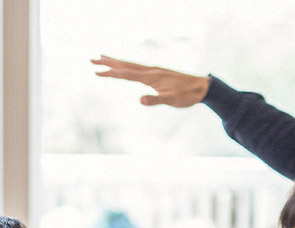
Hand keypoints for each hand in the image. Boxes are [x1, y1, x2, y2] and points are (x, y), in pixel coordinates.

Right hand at [91, 55, 209, 107]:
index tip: (97, 71)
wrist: (202, 88)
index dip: (111, 73)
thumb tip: (140, 100)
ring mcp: (154, 71)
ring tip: (103, 58)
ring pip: (131, 65)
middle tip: (92, 60)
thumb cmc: (187, 95)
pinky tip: (126, 69)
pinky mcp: (158, 74)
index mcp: (151, 76)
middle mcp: (151, 71)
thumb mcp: (172, 100)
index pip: (127, 74)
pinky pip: (138, 69)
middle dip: (108, 63)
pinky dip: (127, 67)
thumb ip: (156, 100)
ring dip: (116, 63)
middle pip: (125, 65)